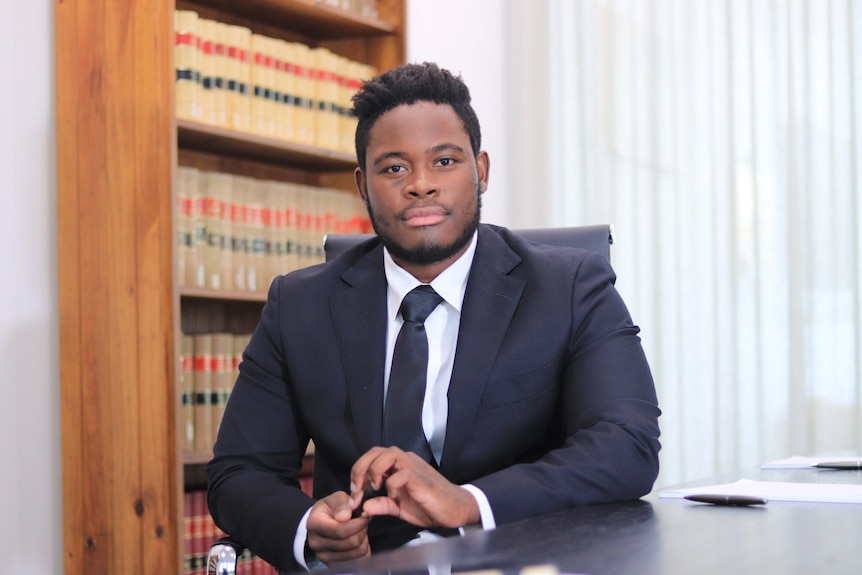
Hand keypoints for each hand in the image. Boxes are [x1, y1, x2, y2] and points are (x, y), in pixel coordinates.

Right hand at [306, 491, 370, 564]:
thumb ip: (342, 504)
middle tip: (364, 521)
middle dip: (362, 530)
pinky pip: (358, 560)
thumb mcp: (335, 499)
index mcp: (314, 524)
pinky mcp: (332, 564)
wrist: (321, 522)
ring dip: (363, 539)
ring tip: (360, 529)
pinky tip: (358, 539)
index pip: (339, 530)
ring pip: (356, 553)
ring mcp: (323, 556)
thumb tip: (346, 516)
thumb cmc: (330, 509)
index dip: (357, 523)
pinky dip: (362, 549)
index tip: (365, 515)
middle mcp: (316, 543)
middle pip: (349, 543)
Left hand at [348, 446, 480, 528]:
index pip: (372, 457)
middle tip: (357, 490)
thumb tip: (363, 507)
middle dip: (360, 469)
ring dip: (375, 471)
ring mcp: (414, 468)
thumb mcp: (400, 508)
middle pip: (376, 451)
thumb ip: (383, 505)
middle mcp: (405, 461)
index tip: (354, 495)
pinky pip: (402, 474)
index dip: (358, 472)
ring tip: (373, 488)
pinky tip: (393, 497)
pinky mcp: (421, 479)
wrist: (456, 509)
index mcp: (398, 466)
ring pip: (389, 454)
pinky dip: (392, 485)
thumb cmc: (430, 506)